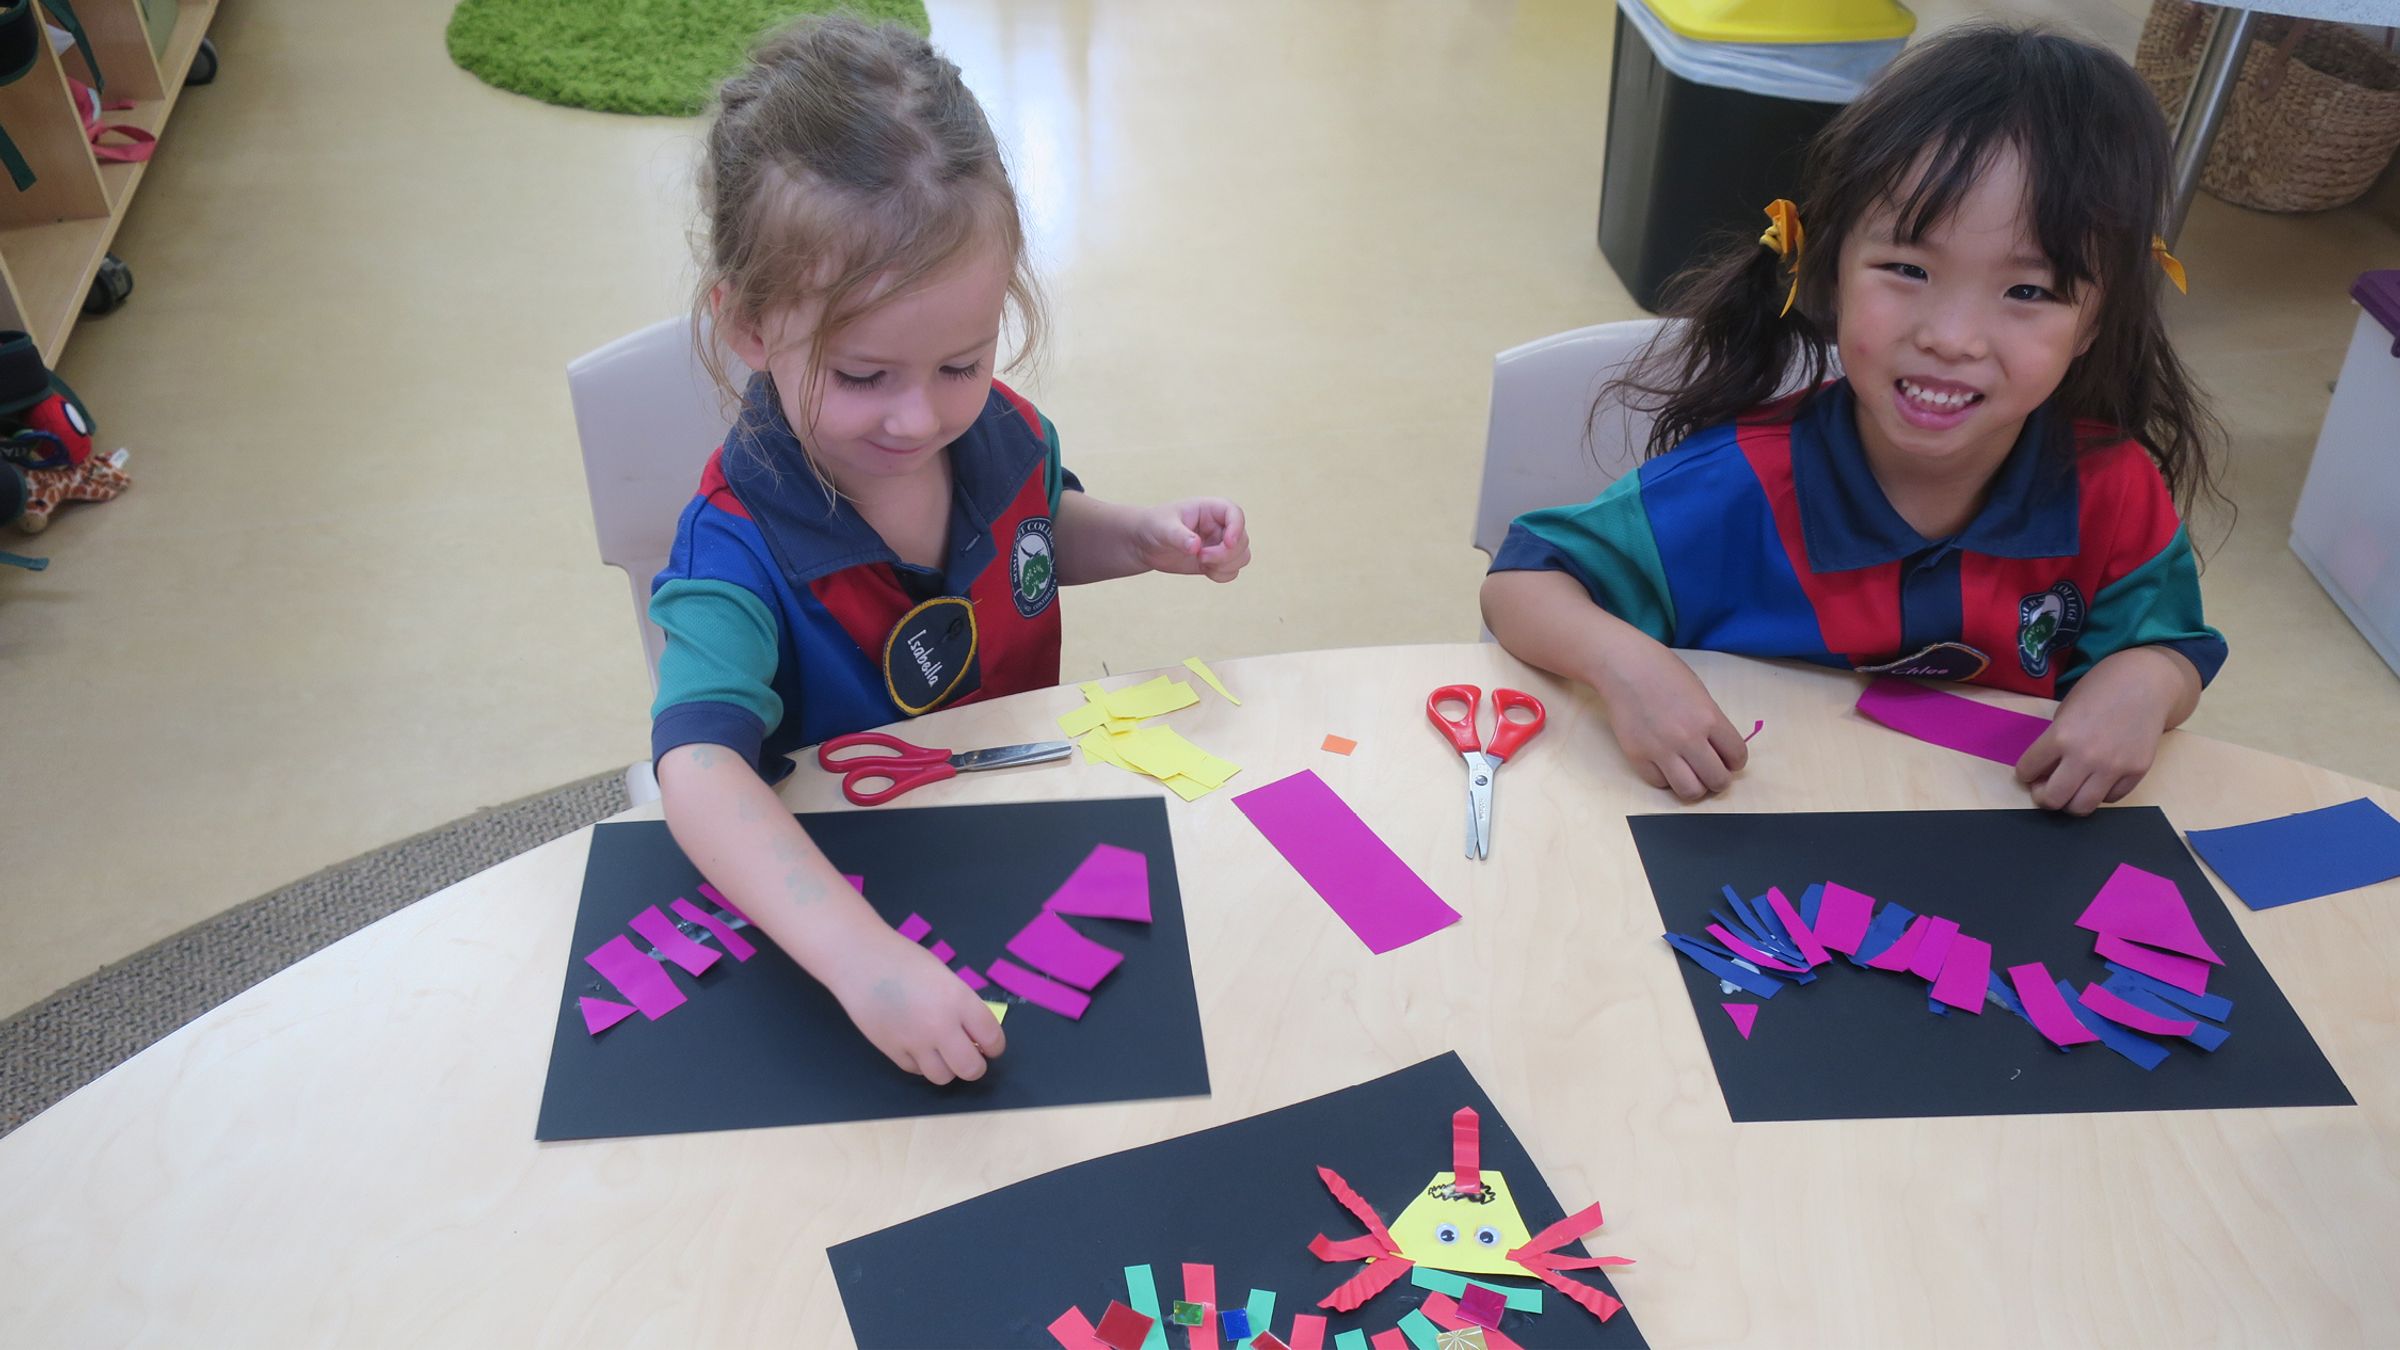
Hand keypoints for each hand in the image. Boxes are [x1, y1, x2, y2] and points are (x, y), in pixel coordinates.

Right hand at [825, 928, 1004, 1083]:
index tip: (990, 1046)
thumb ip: (961, 1004)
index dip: (994, 1046)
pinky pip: (916, 1071)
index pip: (992, 1038)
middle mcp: (940, 1026)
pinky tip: (918, 1047)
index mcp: (959, 1000)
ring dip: (948, 1068)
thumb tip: (974, 1032)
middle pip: (971, 1069)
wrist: (859, 960)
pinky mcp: (891, 1052)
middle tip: (970, 1056)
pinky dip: (922, 1064)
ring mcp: (915, 1042)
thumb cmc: (904, 959)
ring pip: (943, 1077)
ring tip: (942, 1053)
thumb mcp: (944, 975)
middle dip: (975, 1066)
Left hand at [1131, 498, 1248, 581]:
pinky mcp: (1216, 561)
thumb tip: (1196, 547)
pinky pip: (1232, 571)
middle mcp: (1220, 525)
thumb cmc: (1154, 526)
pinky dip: (1222, 575)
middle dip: (1225, 554)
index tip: (1227, 543)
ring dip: (1226, 565)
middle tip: (1201, 557)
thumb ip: (1179, 536)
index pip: (1235, 513)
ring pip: (1242, 557)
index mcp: (1210, 509)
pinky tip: (1204, 570)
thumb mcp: (1163, 528)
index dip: (1237, 528)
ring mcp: (1220, 544)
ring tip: (1201, 563)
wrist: (1145, 544)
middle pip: (1242, 540)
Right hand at [1596, 644, 1749, 800]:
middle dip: (1719, 780)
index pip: (1737, 756)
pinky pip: (1659, 783)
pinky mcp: (1637, 757)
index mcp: (1709, 718)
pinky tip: (1664, 764)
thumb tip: (1718, 752)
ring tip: (1690, 776)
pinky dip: (1665, 778)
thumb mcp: (1700, 694)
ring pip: (1690, 791)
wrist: (1624, 666)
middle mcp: (1688, 738)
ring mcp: (1661, 750)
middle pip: (1717, 780)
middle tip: (1711, 772)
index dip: (1735, 762)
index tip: (1728, 760)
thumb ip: (1712, 724)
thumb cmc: (1663, 673)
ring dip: (1695, 787)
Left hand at [2015, 651, 2186, 815]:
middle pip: (2054, 799)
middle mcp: (2086, 756)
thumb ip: (2053, 743)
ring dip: (2071, 802)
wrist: (2146, 681)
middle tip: (2046, 787)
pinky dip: (2100, 793)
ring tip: (2071, 788)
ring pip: (2082, 807)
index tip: (2031, 772)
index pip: (2027, 771)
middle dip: (2044, 796)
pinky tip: (2098, 779)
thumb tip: (2043, 773)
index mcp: (2061, 736)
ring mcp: (2114, 767)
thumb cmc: (2100, 690)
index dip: (2025, 773)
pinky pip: (2111, 798)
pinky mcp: (2137, 772)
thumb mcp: (2065, 711)